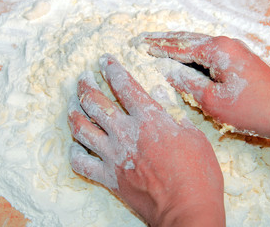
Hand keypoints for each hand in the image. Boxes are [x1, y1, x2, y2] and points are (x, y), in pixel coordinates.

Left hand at [68, 54, 224, 225]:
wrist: (187, 210)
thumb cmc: (198, 174)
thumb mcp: (194, 136)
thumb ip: (173, 114)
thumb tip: (159, 95)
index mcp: (149, 119)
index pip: (124, 85)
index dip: (112, 69)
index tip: (104, 60)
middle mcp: (125, 133)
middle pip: (95, 103)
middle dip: (86, 86)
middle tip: (82, 78)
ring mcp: (113, 156)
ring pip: (82, 128)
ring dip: (74, 113)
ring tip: (72, 104)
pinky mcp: (109, 177)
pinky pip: (81, 163)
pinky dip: (75, 153)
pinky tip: (75, 146)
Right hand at [137, 32, 269, 149]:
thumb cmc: (250, 109)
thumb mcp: (211, 99)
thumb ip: (187, 82)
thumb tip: (167, 70)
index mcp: (217, 50)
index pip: (180, 47)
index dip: (158, 48)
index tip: (140, 46)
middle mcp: (225, 44)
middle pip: (188, 39)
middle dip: (165, 40)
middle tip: (144, 39)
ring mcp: (234, 50)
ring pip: (198, 43)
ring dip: (178, 44)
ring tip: (158, 43)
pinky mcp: (238, 59)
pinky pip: (209, 52)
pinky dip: (192, 53)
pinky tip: (184, 56)